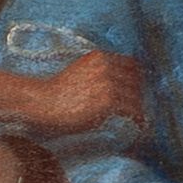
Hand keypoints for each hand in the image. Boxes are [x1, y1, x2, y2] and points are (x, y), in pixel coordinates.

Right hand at [20, 47, 144, 135]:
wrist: (43, 102)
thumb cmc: (56, 92)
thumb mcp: (79, 71)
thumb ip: (98, 72)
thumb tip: (117, 85)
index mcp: (99, 57)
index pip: (131, 64)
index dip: (136, 78)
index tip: (137, 90)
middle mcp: (107, 66)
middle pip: (136, 80)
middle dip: (139, 94)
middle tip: (139, 107)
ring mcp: (108, 83)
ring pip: (135, 96)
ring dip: (138, 108)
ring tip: (139, 119)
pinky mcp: (108, 100)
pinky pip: (131, 110)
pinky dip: (137, 118)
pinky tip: (139, 125)